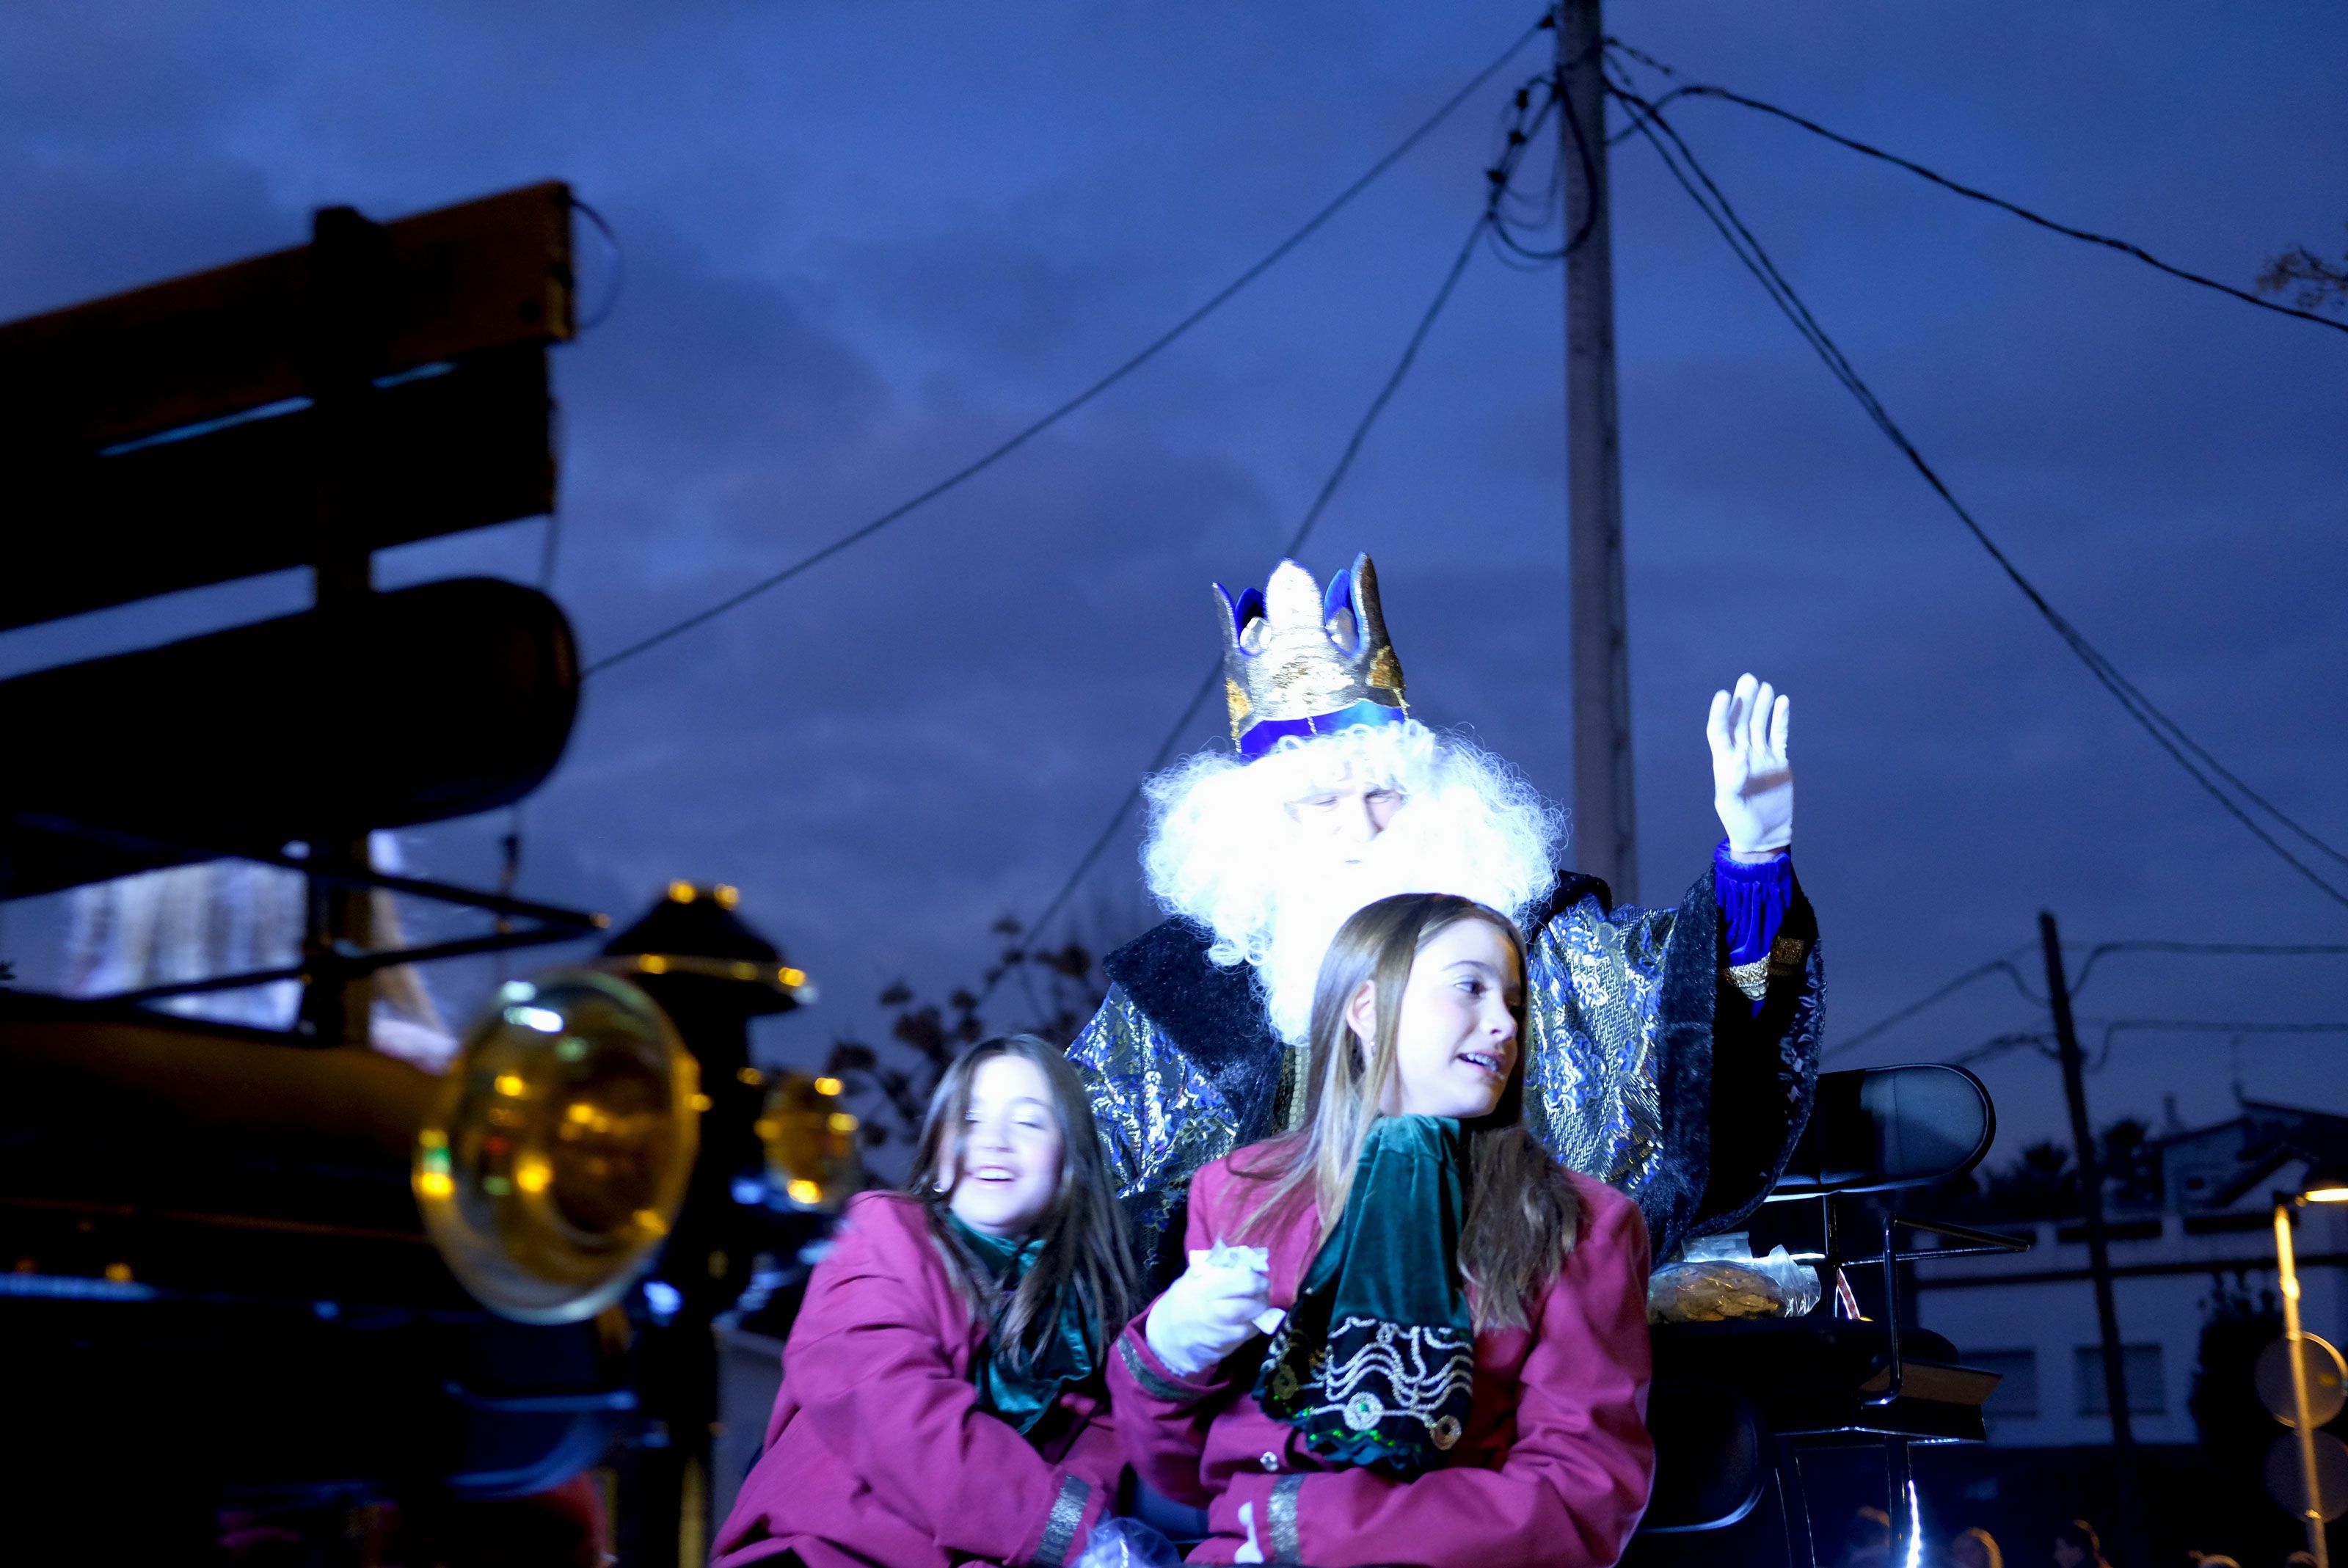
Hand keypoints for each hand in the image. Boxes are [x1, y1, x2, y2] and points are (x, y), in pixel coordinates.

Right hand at [1145, 1248, 1272, 1378]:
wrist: (1166, 1341)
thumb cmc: (1179, 1304)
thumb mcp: (1188, 1280)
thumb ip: (1212, 1268)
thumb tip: (1238, 1256)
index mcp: (1205, 1289)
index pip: (1243, 1280)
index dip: (1256, 1276)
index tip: (1257, 1273)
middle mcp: (1215, 1312)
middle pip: (1253, 1303)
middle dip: (1263, 1294)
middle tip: (1262, 1288)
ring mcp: (1222, 1333)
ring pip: (1254, 1320)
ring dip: (1260, 1310)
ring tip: (1256, 1302)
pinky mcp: (1227, 1348)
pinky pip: (1249, 1335)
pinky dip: (1253, 1325)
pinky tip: (1247, 1318)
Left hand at [1707, 673, 1791, 857]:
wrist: (1765, 835)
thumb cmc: (1740, 823)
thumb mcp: (1730, 804)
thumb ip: (1732, 781)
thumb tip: (1739, 758)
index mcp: (1724, 762)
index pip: (1719, 731)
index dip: (1720, 713)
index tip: (1724, 695)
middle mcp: (1742, 754)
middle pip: (1741, 722)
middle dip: (1744, 701)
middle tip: (1748, 678)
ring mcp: (1761, 756)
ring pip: (1760, 724)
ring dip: (1762, 705)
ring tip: (1765, 686)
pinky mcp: (1779, 762)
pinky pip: (1779, 736)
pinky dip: (1781, 719)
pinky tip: (1782, 702)